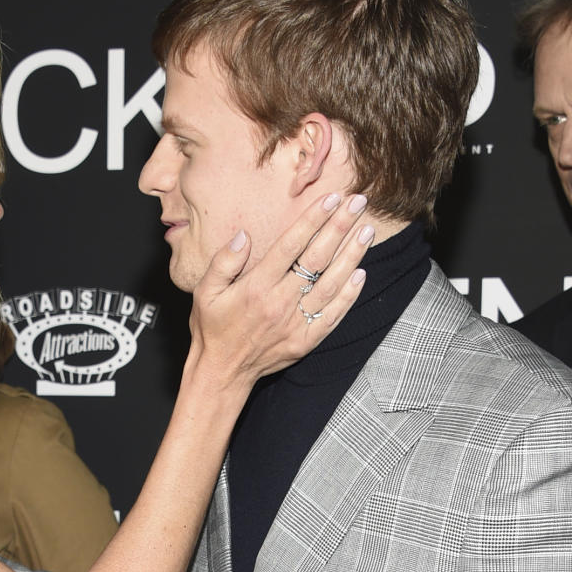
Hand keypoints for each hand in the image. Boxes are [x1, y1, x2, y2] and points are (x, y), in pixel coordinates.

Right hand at [188, 192, 371, 390]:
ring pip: (331, 284)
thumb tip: (244, 236)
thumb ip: (224, 262)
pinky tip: (361, 273)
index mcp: (256, 287)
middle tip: (358, 203)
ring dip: (352, 256)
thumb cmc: (212, 328)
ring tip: (367, 231)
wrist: (222, 373)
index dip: (313, 219)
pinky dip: (349, 295)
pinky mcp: (305, 341)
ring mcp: (295, 323)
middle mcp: (279, 303)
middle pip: (316, 259)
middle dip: (339, 227)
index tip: (331, 198)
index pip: (290, 245)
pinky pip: (333, 315)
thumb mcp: (204, 292)